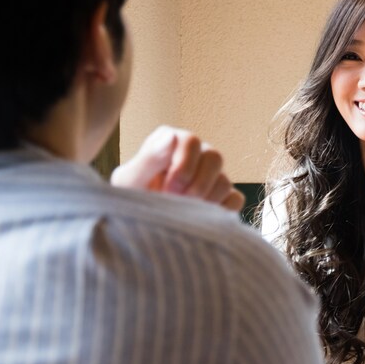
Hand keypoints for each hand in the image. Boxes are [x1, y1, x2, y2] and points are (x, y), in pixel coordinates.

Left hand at [111, 125, 245, 210]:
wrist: (138, 226)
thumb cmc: (130, 199)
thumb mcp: (130, 180)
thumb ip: (149, 158)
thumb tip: (172, 137)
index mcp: (172, 142)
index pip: (191, 141)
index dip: (183, 166)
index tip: (169, 189)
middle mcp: (196, 154)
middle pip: (215, 158)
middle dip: (198, 185)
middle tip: (179, 202)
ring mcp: (212, 175)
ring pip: (225, 181)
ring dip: (206, 200)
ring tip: (185, 213)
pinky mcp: (223, 196)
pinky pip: (235, 199)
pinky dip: (221, 211)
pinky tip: (200, 218)